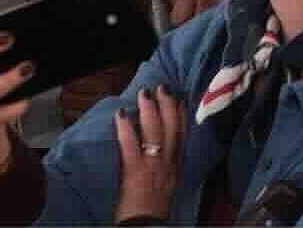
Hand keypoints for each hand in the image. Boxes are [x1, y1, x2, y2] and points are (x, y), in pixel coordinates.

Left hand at [113, 85, 185, 222]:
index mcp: (175, 168)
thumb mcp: (167, 186)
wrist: (148, 226)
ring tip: (145, 94)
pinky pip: (131, 145)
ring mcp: (152, 166)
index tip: (180, 100)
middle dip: (168, 106)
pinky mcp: (135, 170)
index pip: (181, 137)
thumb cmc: (154, 210)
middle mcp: (168, 164)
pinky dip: (125, 128)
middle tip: (163, 88)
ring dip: (149, 111)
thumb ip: (166, 167)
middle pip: (171, 130)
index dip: (181, 117)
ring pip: (155, 132)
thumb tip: (162, 151)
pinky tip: (121, 114)